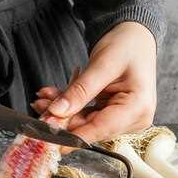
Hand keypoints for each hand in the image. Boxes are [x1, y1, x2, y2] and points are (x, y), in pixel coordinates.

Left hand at [31, 22, 156, 143]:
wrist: (134, 38)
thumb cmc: (127, 46)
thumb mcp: (102, 65)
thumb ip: (80, 90)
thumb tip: (57, 111)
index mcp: (138, 108)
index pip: (101, 128)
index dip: (74, 136)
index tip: (51, 139)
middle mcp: (134, 119)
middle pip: (90, 127)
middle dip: (62, 118)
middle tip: (39, 107)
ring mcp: (122, 119)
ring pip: (83, 123)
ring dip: (61, 112)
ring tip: (42, 99)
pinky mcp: (111, 116)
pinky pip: (84, 116)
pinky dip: (68, 106)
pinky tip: (51, 97)